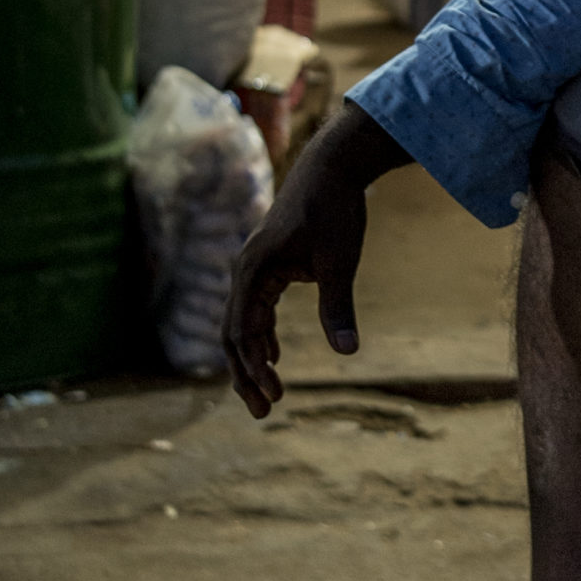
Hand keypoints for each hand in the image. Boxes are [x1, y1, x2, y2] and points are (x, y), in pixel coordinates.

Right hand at [223, 101, 409, 421]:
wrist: (334, 167)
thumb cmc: (336, 210)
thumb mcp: (340, 261)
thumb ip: (338, 307)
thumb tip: (347, 352)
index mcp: (253, 270)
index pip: (241, 332)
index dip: (253, 369)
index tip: (274, 399)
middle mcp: (245, 271)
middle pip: (234, 335)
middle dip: (247, 375)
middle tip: (264, 412)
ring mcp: (254, 268)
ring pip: (243, 324)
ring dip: (254, 359)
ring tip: (268, 395)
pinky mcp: (268, 267)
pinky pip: (256, 309)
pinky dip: (262, 336)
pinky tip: (274, 357)